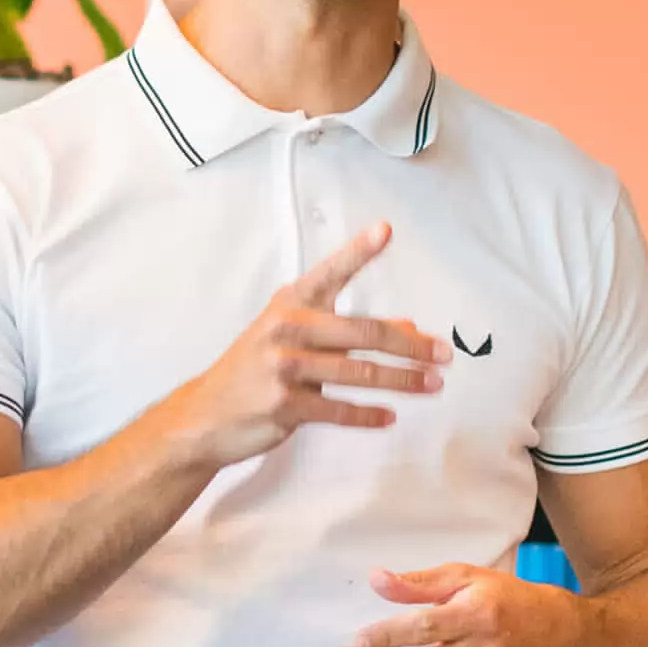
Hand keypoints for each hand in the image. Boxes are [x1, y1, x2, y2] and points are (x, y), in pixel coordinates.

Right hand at [164, 224, 448, 469]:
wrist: (204, 414)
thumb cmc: (256, 370)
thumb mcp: (295, 339)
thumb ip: (347, 331)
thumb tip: (408, 328)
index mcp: (291, 304)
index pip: (331, 273)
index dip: (359, 251)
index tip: (385, 231)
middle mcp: (287, 329)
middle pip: (364, 333)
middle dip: (411, 346)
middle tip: (443, 354)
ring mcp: (284, 367)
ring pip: (358, 373)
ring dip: (402, 381)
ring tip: (432, 384)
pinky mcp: (284, 404)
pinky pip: (338, 409)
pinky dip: (368, 415)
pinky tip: (388, 415)